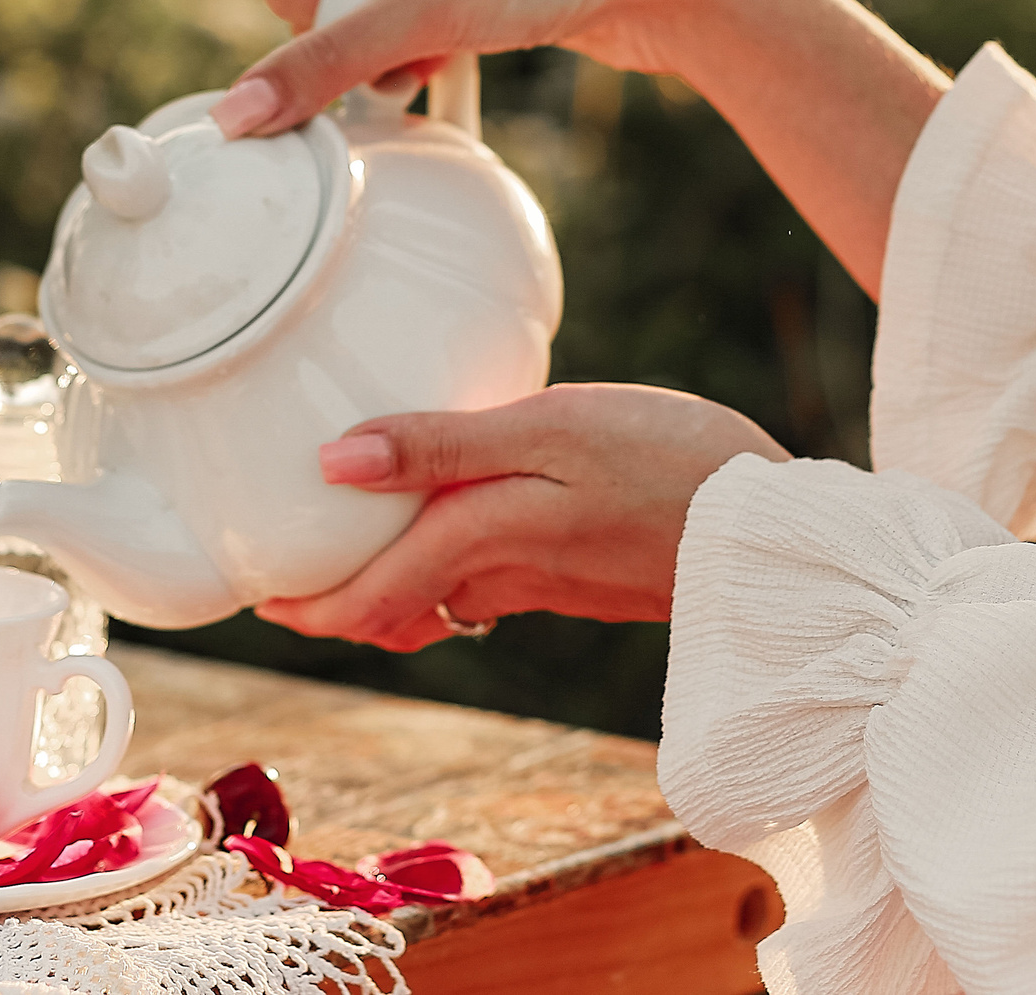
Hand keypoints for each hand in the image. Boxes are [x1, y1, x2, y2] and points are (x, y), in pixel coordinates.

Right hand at [209, 0, 948, 294]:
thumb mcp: (419, 14)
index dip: (329, 26)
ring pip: (379, 34)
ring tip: (454, 55)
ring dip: (404, 62)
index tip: (390, 29)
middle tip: (428, 45)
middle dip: (371, 47)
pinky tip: (468, 67)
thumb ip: (320, 67)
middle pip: (333, 11)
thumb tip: (235, 119)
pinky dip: (435, 64)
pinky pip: (422, 42)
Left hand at [254, 384, 789, 651]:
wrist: (780, 530)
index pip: (370, 592)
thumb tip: (334, 461)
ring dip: (388, 593)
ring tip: (348, 562)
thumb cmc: (669, 460)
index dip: (308, 605)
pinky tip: (448, 543)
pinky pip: (490, 589)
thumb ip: (442, 444)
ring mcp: (547, 582)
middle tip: (282, 586)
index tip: (256, 600)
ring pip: (442, 601)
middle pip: (398, 606)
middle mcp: (505, 575)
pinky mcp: (581, 577)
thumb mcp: (550, 428)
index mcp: (484, 538)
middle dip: (337, 604)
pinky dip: (447, 578)